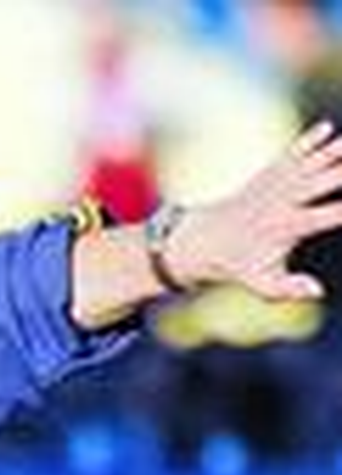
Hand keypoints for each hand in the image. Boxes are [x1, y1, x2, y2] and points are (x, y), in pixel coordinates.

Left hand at [165, 121, 341, 300]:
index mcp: (286, 226)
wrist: (201, 241)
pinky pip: (289, 156)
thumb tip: (319, 291)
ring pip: (309, 164)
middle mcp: (281, 201)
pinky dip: (306, 142)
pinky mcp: (266, 176)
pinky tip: (324, 128)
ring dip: (333, 151)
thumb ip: (289, 288)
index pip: (329, 215)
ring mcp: (273, 185)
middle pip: (323, 182)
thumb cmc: (237, 265)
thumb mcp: (261, 284)